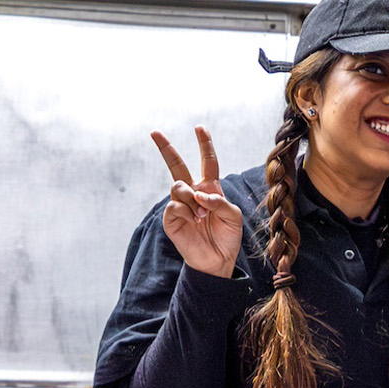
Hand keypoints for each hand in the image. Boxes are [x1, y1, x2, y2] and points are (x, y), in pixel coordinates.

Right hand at [154, 126, 243, 278]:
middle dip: (165, 148)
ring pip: (178, 187)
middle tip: (155, 132)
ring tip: (202, 217)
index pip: (207, 162)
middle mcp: (192, 193)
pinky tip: (194, 222)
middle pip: (177, 165)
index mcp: (210, 188)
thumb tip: (198, 194)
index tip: (199, 127)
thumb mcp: (233, 216)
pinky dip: (187, 212)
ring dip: (192, 200)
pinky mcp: (171, 218)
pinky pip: (175, 205)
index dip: (205, 144)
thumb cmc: (227, 237)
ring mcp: (180, 204)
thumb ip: (219, 201)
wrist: (217, 260)